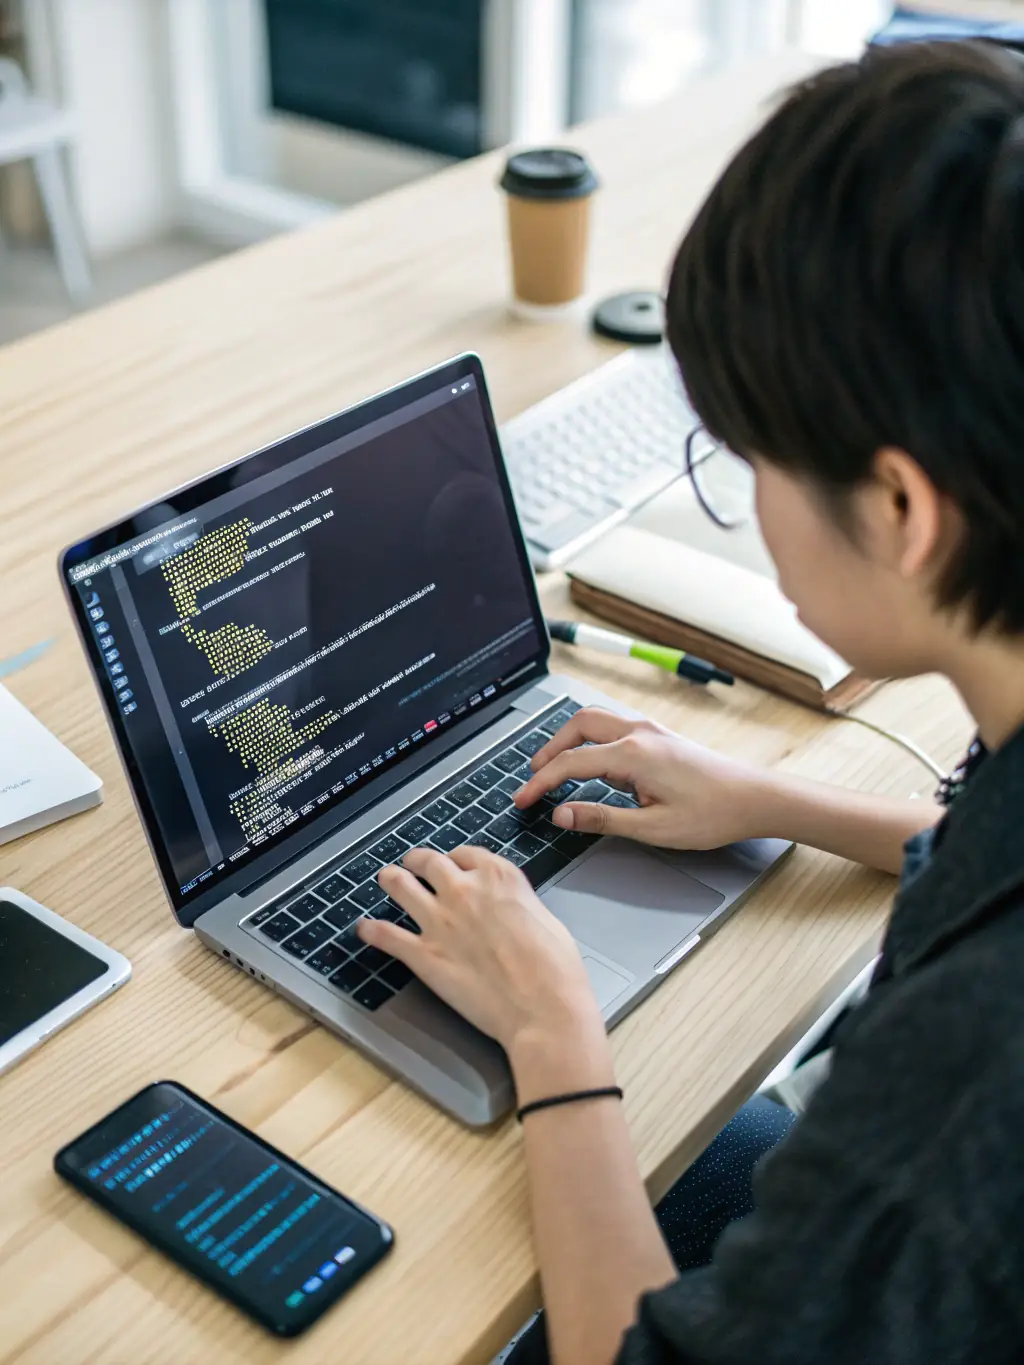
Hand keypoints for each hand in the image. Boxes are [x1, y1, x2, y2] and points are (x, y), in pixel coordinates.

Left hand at [358, 846, 604, 1054]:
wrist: (542, 1006)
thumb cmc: (555, 968)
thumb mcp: (545, 917)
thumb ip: (517, 903)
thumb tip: (509, 908)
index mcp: (498, 876)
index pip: (466, 854)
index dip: (455, 858)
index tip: (452, 863)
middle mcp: (464, 890)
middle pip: (428, 862)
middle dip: (418, 861)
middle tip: (413, 865)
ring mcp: (439, 920)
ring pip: (400, 885)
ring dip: (390, 879)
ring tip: (385, 879)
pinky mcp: (423, 955)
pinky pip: (386, 935)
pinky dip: (371, 931)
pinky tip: (363, 929)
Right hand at [516, 706, 771, 849]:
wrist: (754, 798)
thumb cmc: (712, 814)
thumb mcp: (652, 828)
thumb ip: (601, 819)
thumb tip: (561, 814)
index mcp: (633, 754)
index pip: (570, 763)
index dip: (540, 782)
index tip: (522, 799)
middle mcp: (639, 733)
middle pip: (577, 725)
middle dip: (549, 749)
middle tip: (534, 776)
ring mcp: (650, 730)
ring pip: (595, 720)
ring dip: (569, 740)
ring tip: (555, 768)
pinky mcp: (658, 735)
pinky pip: (613, 726)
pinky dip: (591, 740)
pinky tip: (591, 764)